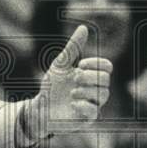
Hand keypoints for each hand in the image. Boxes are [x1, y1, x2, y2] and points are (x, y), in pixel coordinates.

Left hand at [23, 25, 112, 139]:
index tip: (80, 64)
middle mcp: (95, 90)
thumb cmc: (52, 87)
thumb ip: (73, 48)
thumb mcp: (60, 65)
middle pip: (106, 80)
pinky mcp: (87, 120)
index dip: (96, 63)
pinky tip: (72, 103)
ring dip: (85, 91)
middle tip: (74, 78)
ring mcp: (93, 105)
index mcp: (91, 76)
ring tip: (71, 92)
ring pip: (103, 95)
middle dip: (89, 77)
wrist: (39, 108)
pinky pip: (94, 112)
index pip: (107, 67)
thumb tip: (83, 28)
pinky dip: (83, 105)